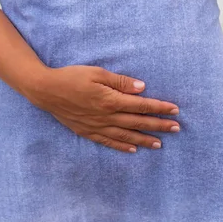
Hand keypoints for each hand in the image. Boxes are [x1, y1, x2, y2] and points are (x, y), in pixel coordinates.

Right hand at [23, 66, 179, 153]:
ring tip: (160, 144)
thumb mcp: (96, 73)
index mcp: (110, 100)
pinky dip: (122, 146)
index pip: (141, 105)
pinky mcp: (87, 131)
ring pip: (126, 135)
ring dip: (144, 139)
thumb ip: (120, 81)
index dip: (159, 108)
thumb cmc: (71, 77)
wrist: (46, 91)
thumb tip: (141, 89)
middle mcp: (106, 116)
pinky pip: (108, 141)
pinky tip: (133, 149)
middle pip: (137, 122)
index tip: (175, 110)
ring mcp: (96, 126)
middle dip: (158, 125)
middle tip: (176, 129)